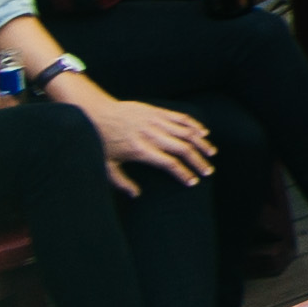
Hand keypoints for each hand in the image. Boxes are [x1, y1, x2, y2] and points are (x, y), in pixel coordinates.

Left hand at [72, 81, 213, 187]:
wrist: (96, 113)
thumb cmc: (100, 142)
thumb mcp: (107, 166)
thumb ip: (122, 183)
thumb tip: (137, 195)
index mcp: (140, 151)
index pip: (169, 164)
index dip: (184, 174)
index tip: (193, 182)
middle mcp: (151, 135)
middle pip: (183, 149)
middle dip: (198, 161)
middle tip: (208, 172)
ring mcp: (155, 121)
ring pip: (186, 132)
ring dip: (201, 143)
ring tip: (212, 153)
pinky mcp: (156, 111)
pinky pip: (180, 117)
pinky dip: (194, 125)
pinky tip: (204, 133)